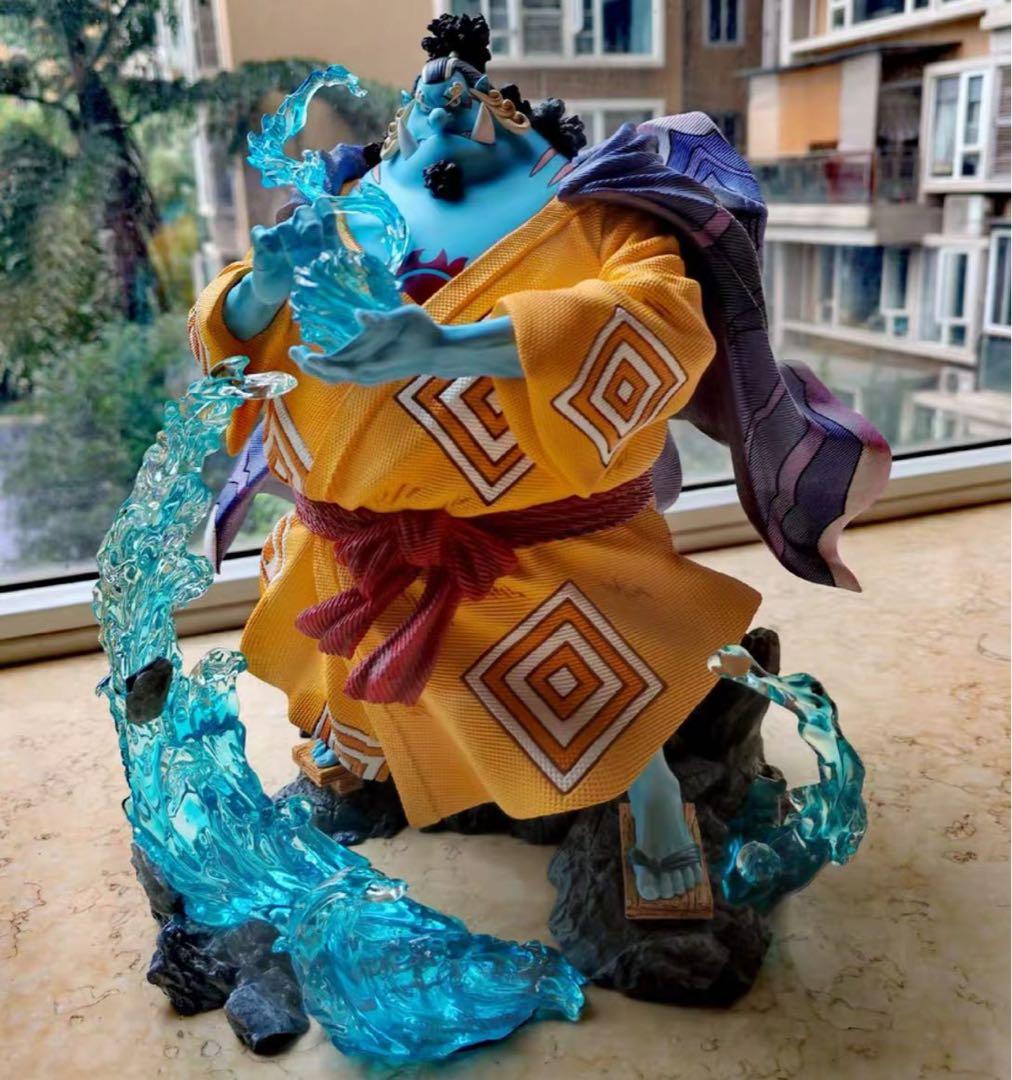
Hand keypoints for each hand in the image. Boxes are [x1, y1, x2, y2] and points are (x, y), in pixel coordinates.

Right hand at [249, 197, 340, 307]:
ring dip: (289, 235)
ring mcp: (280, 237)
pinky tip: (270, 250)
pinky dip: (265, 239)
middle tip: (312, 242)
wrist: (280, 291)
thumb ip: (342, 262)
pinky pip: (260, 234)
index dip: (327, 210)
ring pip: (284, 225)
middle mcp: (299, 230)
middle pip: (304, 212)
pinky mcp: (262, 246)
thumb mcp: (327, 271)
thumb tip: (369, 265)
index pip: (324, 211)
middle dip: (310, 224)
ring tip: (292, 254)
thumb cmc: (308, 279)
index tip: (329, 217)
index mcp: (318, 233)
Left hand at [292, 306, 448, 385]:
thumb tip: (359, 314)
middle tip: (294, 349)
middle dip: (309, 364)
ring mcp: (369, 377)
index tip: (299, 349)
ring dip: (319, 367)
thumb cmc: (423, 332)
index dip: (313, 361)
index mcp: (368, 363)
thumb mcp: (403, 318)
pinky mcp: (374, 375)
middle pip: (329, 375)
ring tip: (305, 353)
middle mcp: (366, 374)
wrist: (440, 353)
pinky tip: (327, 356)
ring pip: (336, 377)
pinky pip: (345, 375)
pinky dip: (332, 368)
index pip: (332, 367)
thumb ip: (380, 318)